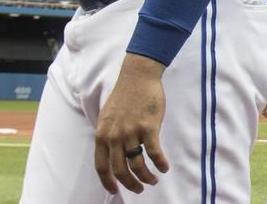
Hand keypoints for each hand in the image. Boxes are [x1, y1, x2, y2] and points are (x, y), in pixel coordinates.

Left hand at [93, 53, 169, 193]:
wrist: (138, 76)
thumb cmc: (124, 95)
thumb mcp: (106, 117)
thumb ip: (106, 135)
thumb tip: (110, 153)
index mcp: (102, 135)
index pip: (102, 166)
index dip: (108, 182)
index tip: (115, 190)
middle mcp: (114, 136)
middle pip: (120, 170)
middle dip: (130, 184)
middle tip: (138, 189)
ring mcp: (131, 132)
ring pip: (137, 165)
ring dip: (146, 177)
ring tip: (152, 181)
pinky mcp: (148, 127)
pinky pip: (154, 153)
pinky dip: (160, 164)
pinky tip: (164, 168)